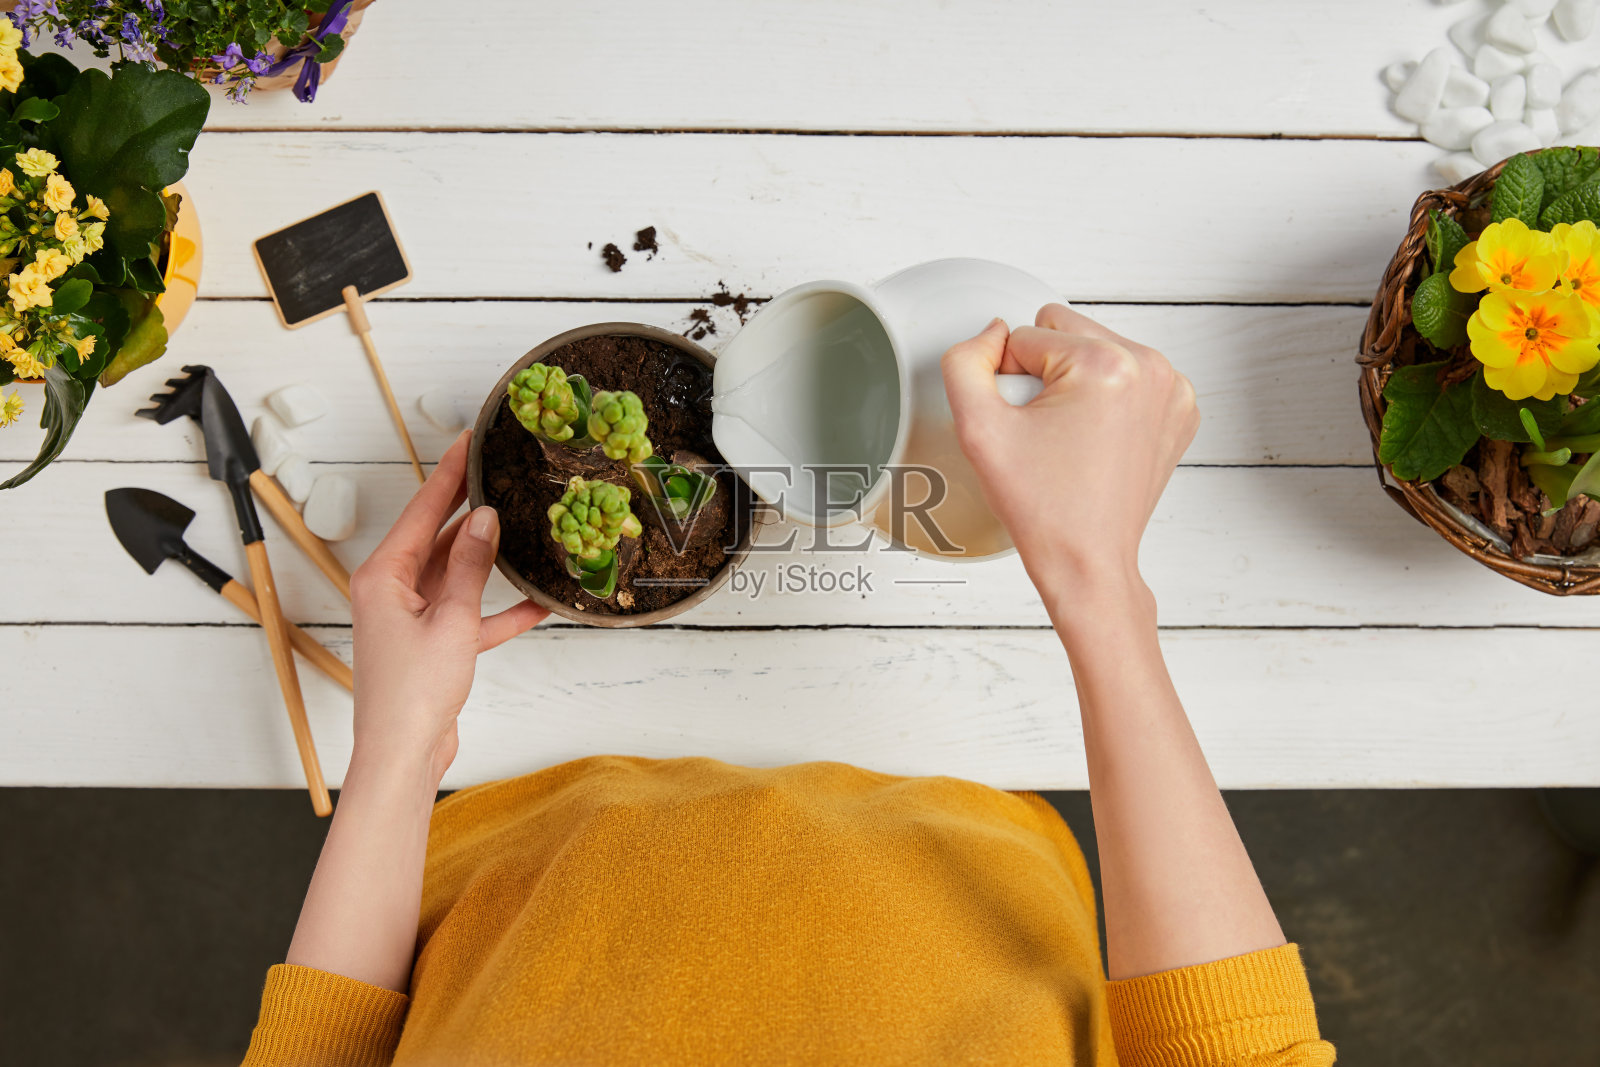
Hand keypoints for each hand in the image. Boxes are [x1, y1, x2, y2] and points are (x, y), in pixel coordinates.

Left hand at [348, 430, 546, 787]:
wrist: (403, 754)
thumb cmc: (413, 693)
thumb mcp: (451, 620)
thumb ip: (470, 567)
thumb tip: (483, 517)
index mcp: (383, 576)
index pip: (421, 510)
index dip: (449, 474)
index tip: (469, 442)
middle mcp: (392, 590)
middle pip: (437, 538)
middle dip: (471, 511)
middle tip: (501, 476)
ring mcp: (411, 617)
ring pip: (455, 575)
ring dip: (489, 563)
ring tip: (522, 532)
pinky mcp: (431, 644)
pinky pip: (468, 615)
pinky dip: (497, 611)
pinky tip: (536, 604)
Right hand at [941, 304, 1197, 603]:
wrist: (1088, 561)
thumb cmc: (1045, 510)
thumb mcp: (978, 430)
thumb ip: (964, 362)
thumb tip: (993, 333)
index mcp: (1106, 364)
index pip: (1026, 335)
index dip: (1007, 381)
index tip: (1024, 426)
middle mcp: (1150, 368)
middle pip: (1065, 330)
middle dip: (1043, 373)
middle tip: (1045, 430)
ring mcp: (1172, 389)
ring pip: (1095, 348)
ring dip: (1074, 381)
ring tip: (1069, 436)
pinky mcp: (1178, 408)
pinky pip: (1125, 374)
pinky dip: (1104, 397)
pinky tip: (1093, 437)